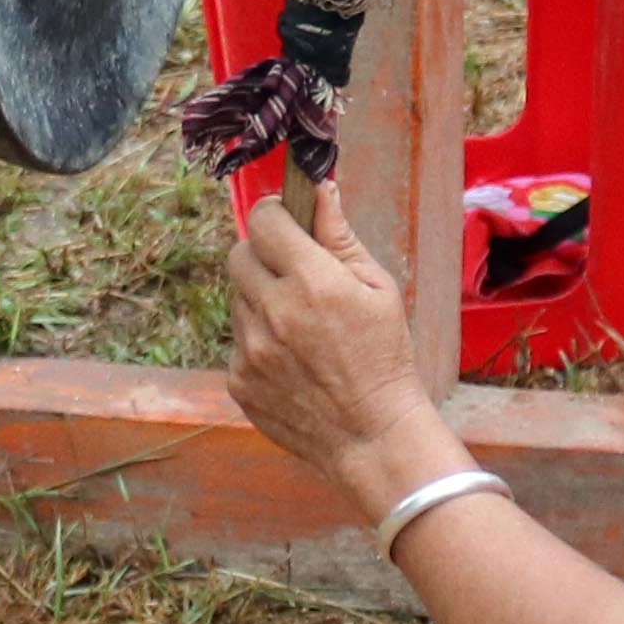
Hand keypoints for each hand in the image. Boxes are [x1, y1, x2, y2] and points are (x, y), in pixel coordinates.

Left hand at [225, 192, 442, 508]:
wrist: (373, 436)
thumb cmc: (385, 358)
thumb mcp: (378, 289)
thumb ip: (340, 237)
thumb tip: (320, 188)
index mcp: (312, 282)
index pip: (264, 220)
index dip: (275, 213)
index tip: (287, 220)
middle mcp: (274, 312)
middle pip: (239, 254)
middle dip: (263, 255)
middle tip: (293, 273)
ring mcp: (250, 350)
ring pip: (237, 299)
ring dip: (261, 300)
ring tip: (301, 327)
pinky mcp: (238, 381)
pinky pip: (237, 342)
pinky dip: (259, 342)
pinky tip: (294, 361)